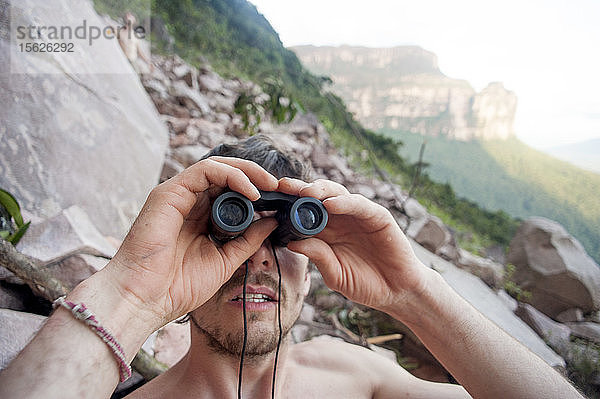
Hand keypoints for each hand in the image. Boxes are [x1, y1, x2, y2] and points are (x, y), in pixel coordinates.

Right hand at [105, 157, 278, 328]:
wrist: (145, 300)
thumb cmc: (178, 286)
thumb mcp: (225, 260)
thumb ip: (247, 240)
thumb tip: (272, 222)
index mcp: (200, 218)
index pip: (231, 193)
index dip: (257, 192)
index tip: (281, 200)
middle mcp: (189, 202)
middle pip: (227, 176)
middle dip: (257, 177)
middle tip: (281, 188)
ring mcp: (178, 195)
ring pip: (218, 167)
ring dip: (248, 173)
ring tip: (270, 186)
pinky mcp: (170, 192)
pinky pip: (206, 171)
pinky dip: (232, 176)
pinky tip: (251, 192)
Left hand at [278, 178, 430, 316]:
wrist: (397, 292)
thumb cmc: (365, 283)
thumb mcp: (335, 274)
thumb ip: (318, 257)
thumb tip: (292, 242)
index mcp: (326, 231)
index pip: (302, 211)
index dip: (285, 204)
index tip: (267, 201)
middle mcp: (340, 219)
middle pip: (316, 197)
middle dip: (297, 190)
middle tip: (280, 187)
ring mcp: (358, 215)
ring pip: (335, 194)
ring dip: (319, 190)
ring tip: (303, 192)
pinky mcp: (377, 216)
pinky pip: (358, 204)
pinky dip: (344, 203)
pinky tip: (330, 204)